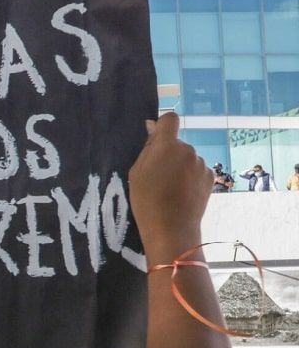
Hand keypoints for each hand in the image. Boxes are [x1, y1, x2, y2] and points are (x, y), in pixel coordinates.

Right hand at [129, 113, 209, 259]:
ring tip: (171, 190)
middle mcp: (188, 149)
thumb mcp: (136, 173)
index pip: (169, 119)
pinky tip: (182, 195)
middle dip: (169, 155)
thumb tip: (153, 130)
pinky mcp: (210, 177)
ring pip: (187, 159)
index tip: (156, 142)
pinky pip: (196, 171)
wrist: (171, 228)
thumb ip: (147, 149)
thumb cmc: (146, 201)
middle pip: (177, 144)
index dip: (162, 127)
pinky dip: (190, 178)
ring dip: (180, 168)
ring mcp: (201, 163)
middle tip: (158, 177)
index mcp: (167, 145)